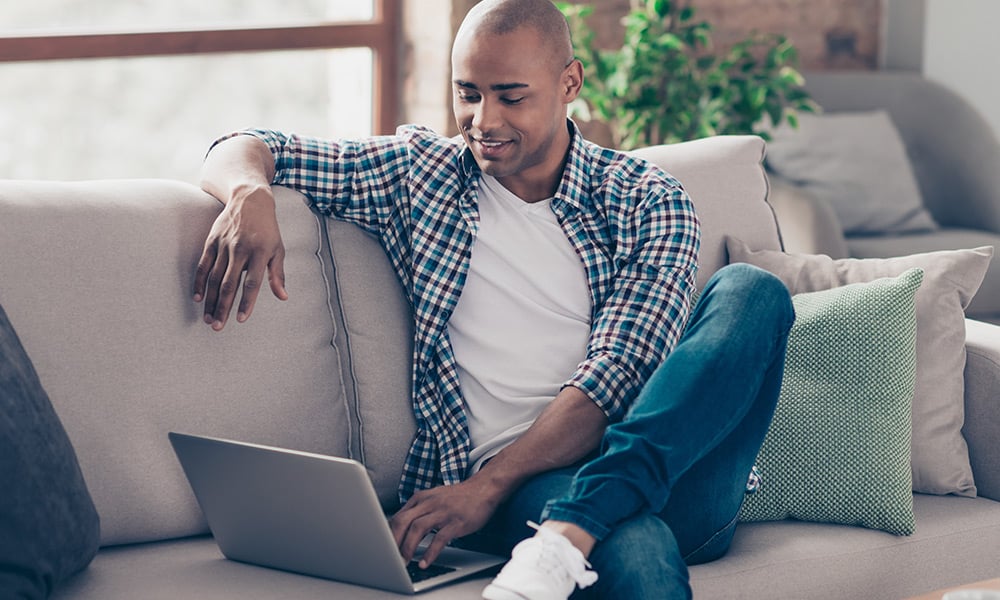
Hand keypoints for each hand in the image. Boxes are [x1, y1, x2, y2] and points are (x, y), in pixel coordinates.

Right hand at [193, 185, 287, 330]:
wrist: (250, 200)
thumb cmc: (268, 229)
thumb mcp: (278, 249)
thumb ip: (277, 274)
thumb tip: (283, 297)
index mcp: (260, 253)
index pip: (252, 283)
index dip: (246, 302)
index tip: (241, 319)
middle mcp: (240, 249)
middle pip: (229, 284)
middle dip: (223, 307)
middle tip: (218, 326)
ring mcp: (224, 245)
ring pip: (214, 277)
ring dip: (209, 300)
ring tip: (208, 318)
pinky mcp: (212, 241)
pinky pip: (203, 265)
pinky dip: (199, 282)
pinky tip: (197, 297)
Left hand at [389, 479, 499, 567]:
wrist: (483, 489)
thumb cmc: (458, 497)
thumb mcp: (433, 498)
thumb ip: (418, 510)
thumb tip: (401, 527)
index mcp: (421, 498)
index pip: (397, 516)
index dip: (388, 534)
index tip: (384, 548)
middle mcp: (429, 503)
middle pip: (403, 521)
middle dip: (393, 541)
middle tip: (390, 557)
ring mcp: (443, 512)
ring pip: (418, 529)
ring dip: (408, 547)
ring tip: (404, 562)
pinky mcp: (456, 522)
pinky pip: (440, 539)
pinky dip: (430, 552)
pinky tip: (425, 562)